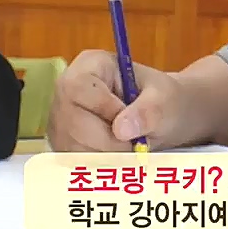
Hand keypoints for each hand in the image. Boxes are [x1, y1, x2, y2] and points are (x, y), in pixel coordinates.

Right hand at [47, 50, 192, 151]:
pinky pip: (72, 159)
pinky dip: (98, 163)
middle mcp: (68, 88)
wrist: (164, 116)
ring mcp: (62, 116)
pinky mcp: (63, 140)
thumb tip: (121, 129)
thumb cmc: (163, 100)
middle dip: (107, 141)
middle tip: (135, 143)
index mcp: (91, 65)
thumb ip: (148, 111)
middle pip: (72, 122)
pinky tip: (117, 154)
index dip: (103, 109)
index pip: (79, 88)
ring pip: (71, 146)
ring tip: (129, 145)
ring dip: (105, 155)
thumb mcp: (165, 100)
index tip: (128, 122)